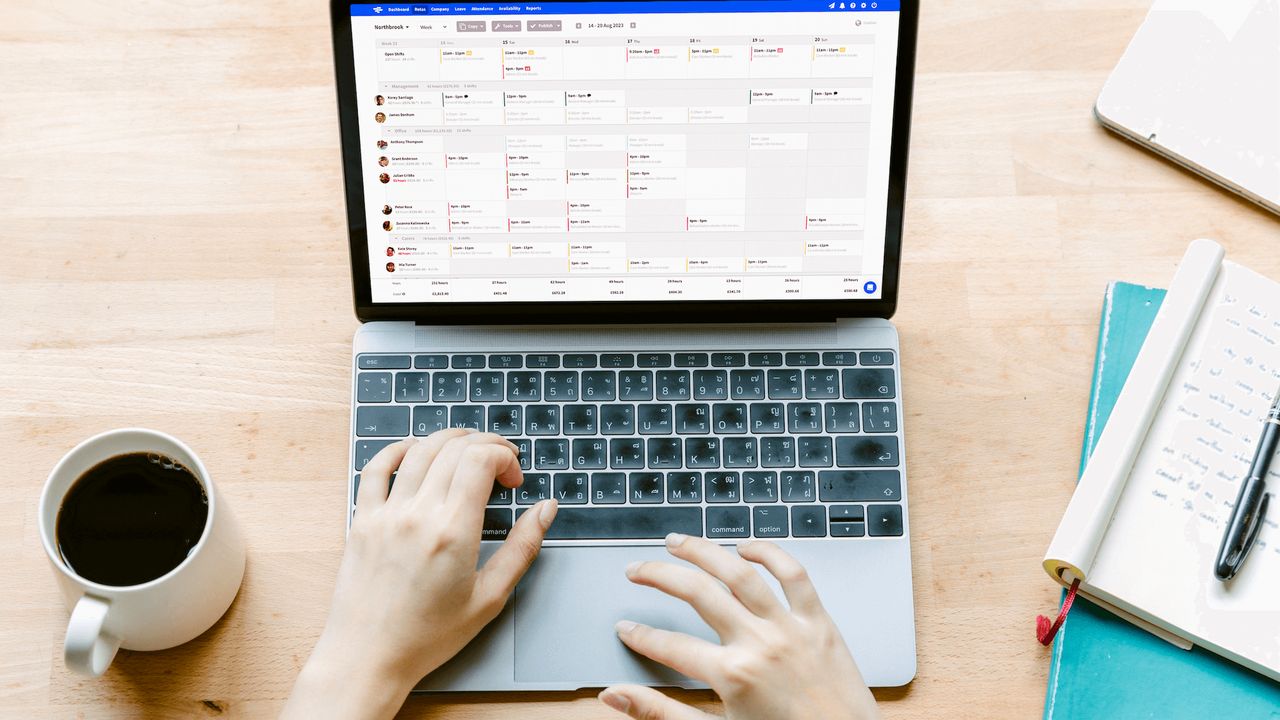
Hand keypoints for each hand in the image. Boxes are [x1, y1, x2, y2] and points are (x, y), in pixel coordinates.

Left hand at [282, 430, 557, 719]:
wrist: (368, 657)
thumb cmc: (428, 635)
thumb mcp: (490, 597)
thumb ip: (522, 547)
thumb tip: (546, 509)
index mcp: (453, 531)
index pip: (480, 458)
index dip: (505, 456)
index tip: (514, 478)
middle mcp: (418, 514)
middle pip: (454, 448)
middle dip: (485, 445)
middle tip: (500, 463)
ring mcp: (386, 514)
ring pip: (419, 450)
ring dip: (448, 440)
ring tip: (466, 450)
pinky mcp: (362, 520)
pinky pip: (376, 469)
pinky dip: (398, 449)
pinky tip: (415, 449)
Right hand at [599, 534, 879, 719]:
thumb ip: (662, 712)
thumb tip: (617, 698)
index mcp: (733, 675)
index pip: (670, 646)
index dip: (641, 635)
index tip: (625, 627)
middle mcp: (760, 643)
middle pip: (698, 594)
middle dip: (660, 576)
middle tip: (637, 569)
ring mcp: (791, 628)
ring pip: (740, 573)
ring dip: (705, 552)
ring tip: (678, 542)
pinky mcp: (820, 622)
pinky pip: (795, 575)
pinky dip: (771, 554)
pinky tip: (747, 547)